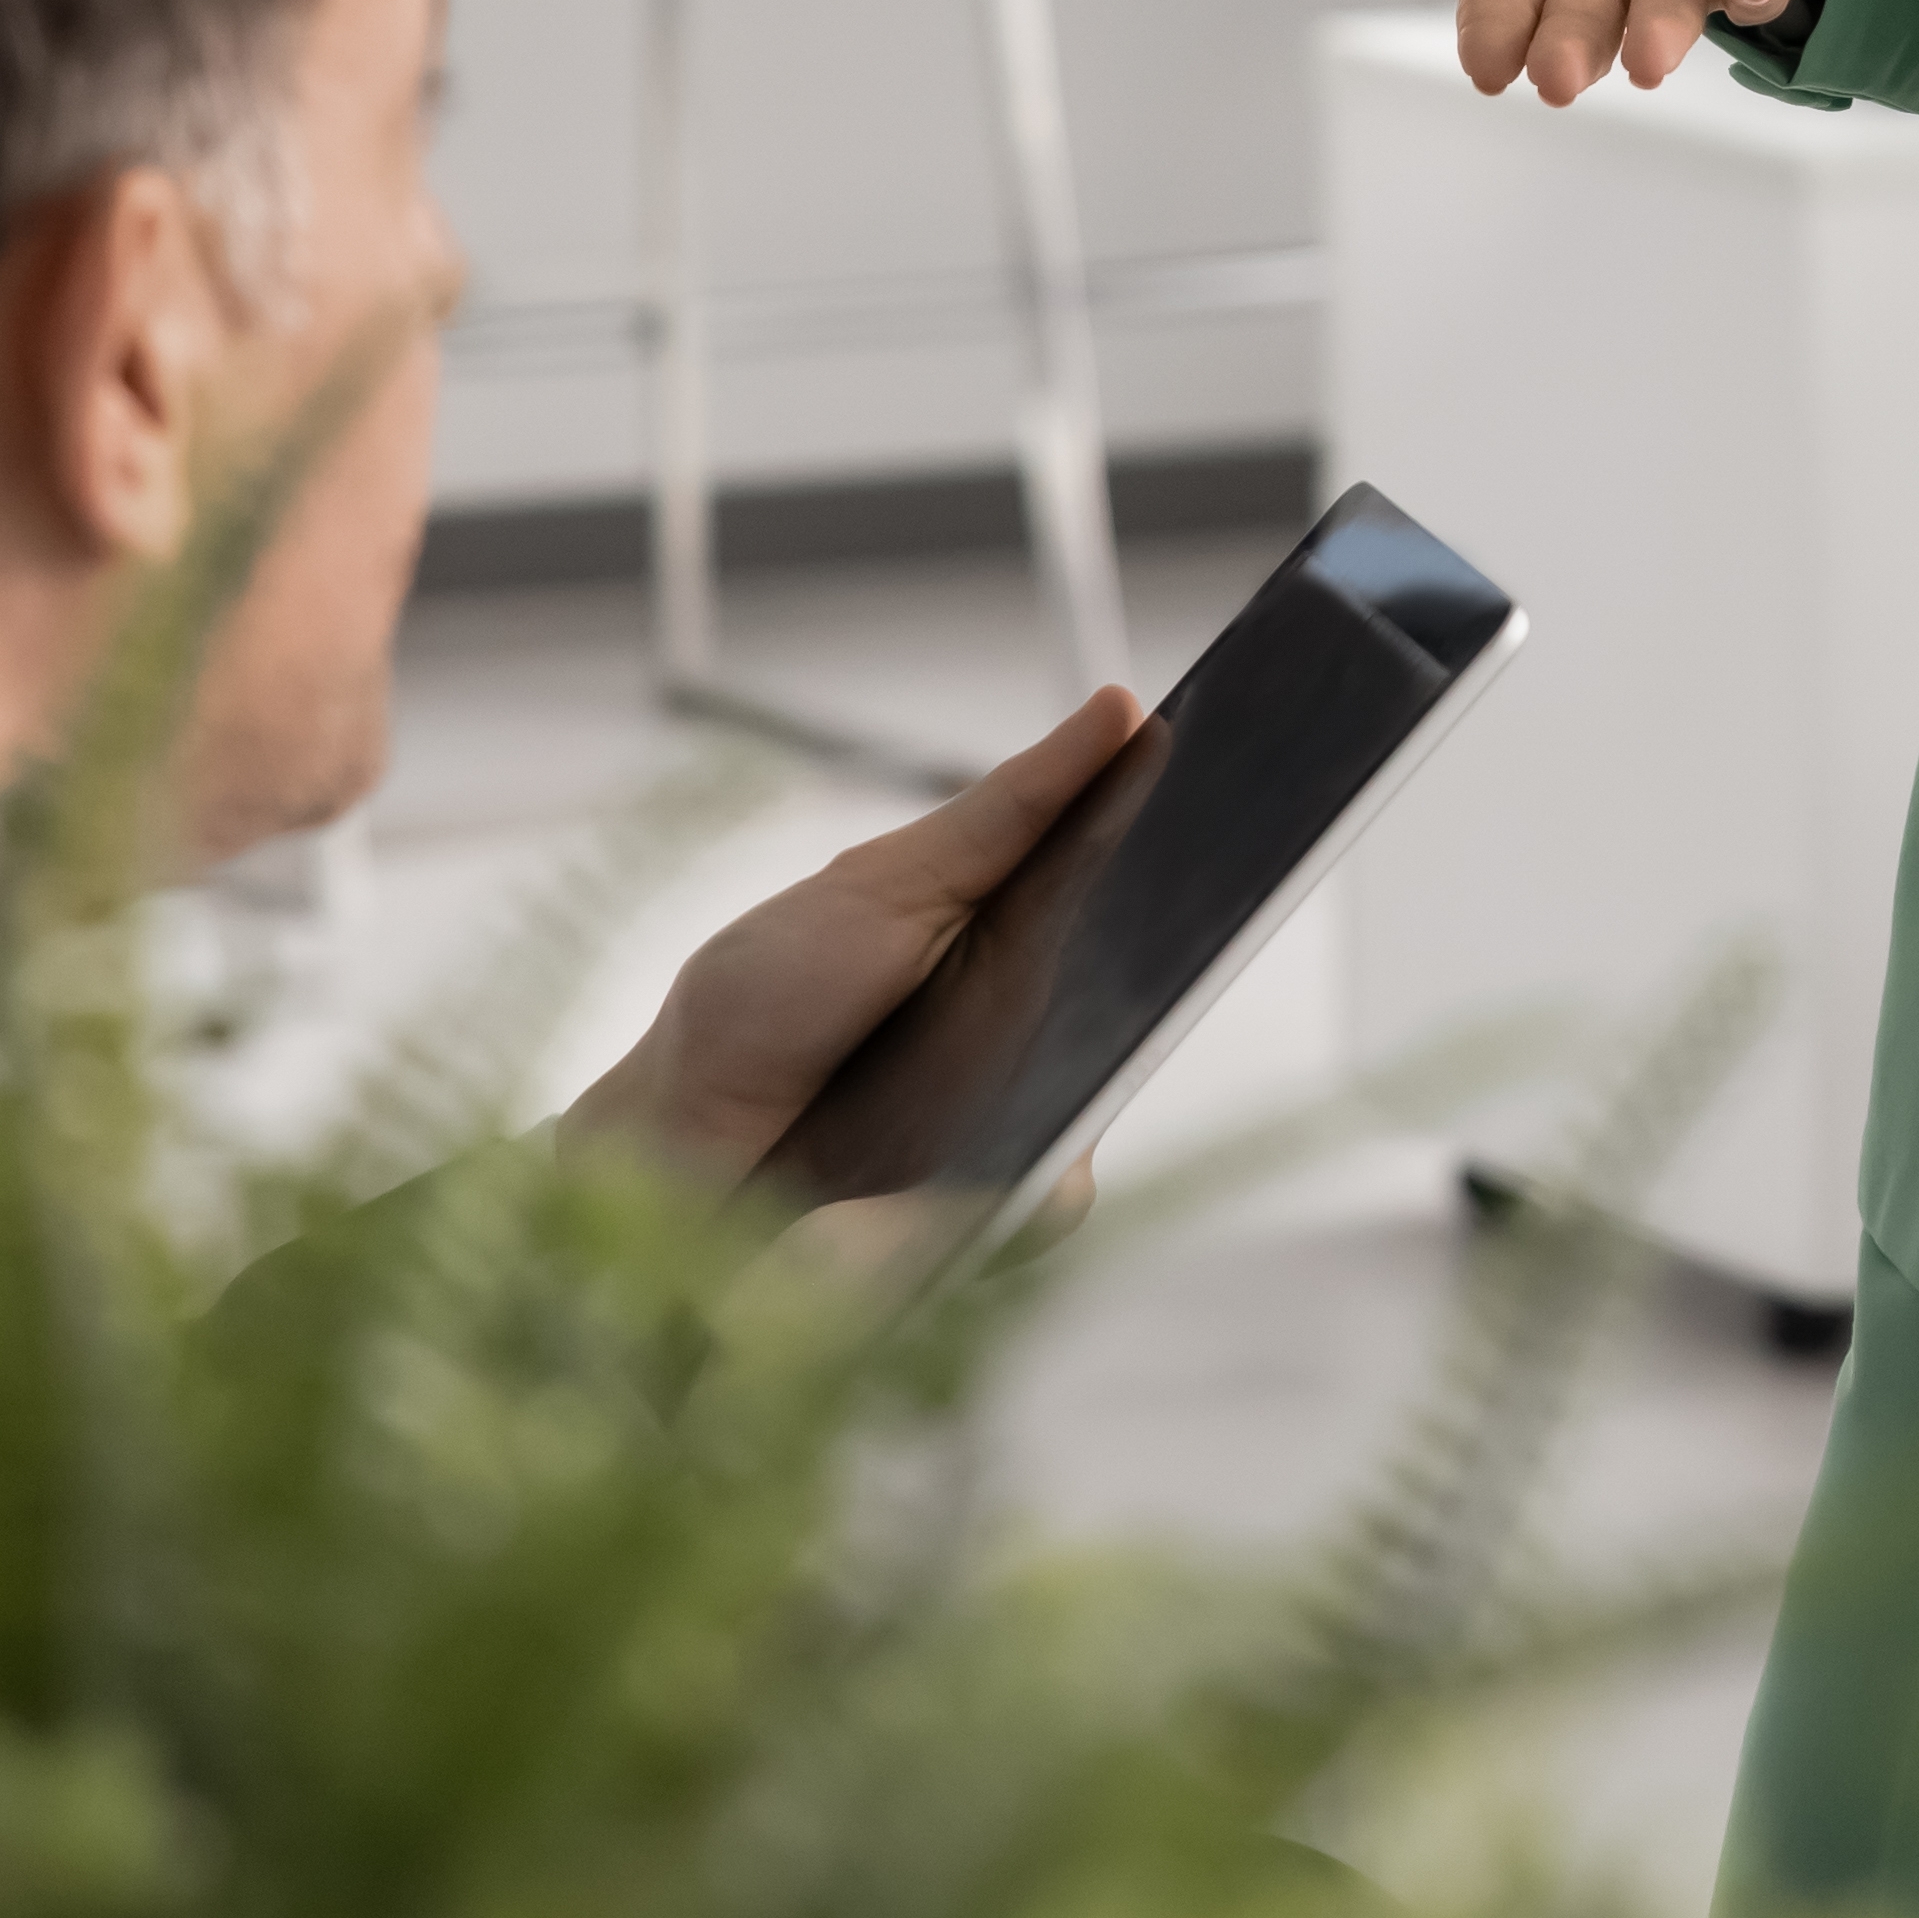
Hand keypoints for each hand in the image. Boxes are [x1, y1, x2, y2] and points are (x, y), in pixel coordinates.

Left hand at [572, 684, 1144, 1184]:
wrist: (672, 1140)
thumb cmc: (763, 999)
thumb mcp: (885, 880)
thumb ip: (1008, 811)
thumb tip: (1119, 711)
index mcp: (1014, 928)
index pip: (1131, 883)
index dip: (1200, 850)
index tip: (1246, 794)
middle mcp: (1034, 1023)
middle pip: (1144, 994)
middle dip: (1172, 961)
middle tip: (1180, 922)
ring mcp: (1020, 1117)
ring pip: (1108, 1097)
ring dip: (1085, 1076)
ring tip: (1048, 1048)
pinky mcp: (991, 1206)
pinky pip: (1057, 1198)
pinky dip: (1033, 1180)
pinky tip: (984, 1154)